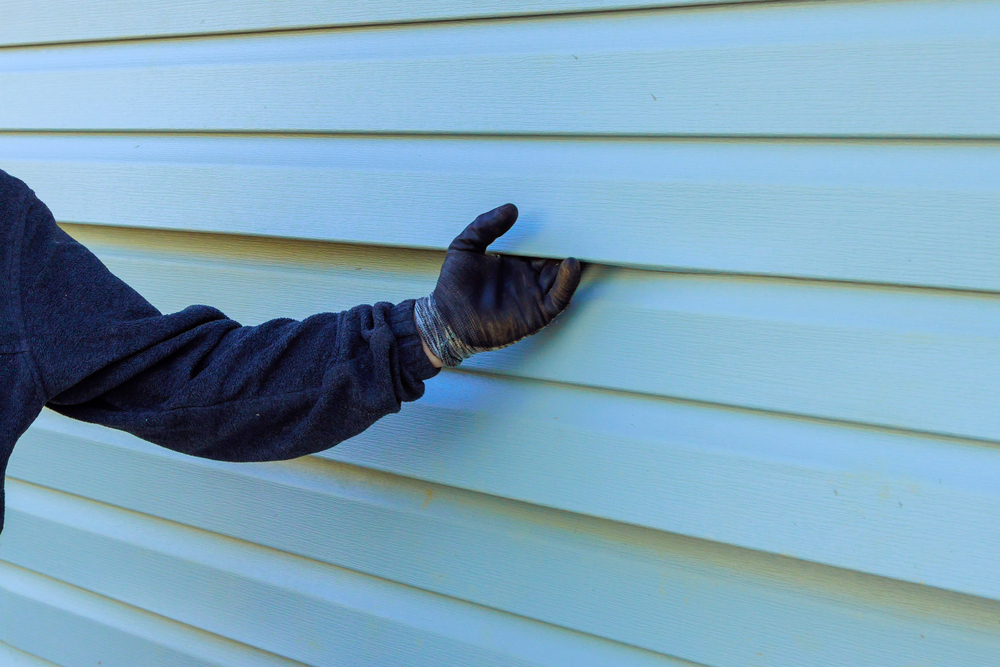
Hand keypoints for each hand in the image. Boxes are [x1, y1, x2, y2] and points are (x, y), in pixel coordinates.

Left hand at [414, 204, 580, 366]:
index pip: (537, 245)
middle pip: (553, 259)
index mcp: (513, 262)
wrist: (447, 321)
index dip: (547, 232)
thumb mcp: (465, 246)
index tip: (558, 213)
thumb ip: (485, 226)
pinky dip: (568, 283)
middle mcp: (527, 279)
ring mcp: (534, 296)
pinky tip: (570, 265)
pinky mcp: (538, 314)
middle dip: (564, 244)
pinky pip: (560, 298)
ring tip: (576, 243)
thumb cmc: (453, 287)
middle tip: (577, 225)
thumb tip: (511, 208)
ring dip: (569, 262)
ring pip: (561, 277)